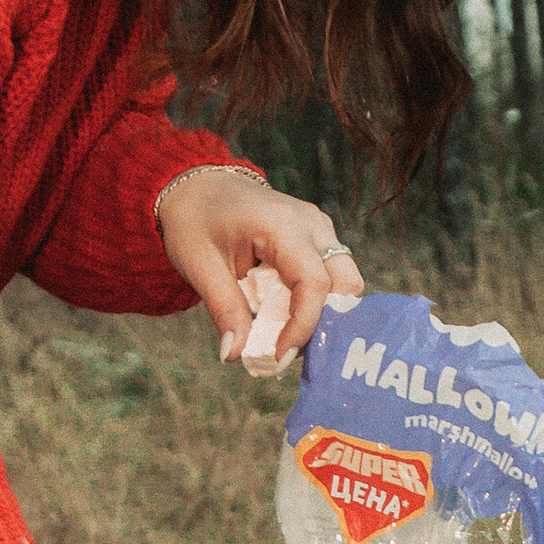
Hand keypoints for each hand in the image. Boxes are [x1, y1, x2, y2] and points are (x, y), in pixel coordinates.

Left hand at [155, 169, 366, 369]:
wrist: (199, 188)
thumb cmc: (197, 221)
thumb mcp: (200, 266)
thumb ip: (224, 310)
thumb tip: (235, 355)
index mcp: (282, 225)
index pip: (314, 283)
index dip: (304, 325)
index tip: (280, 355)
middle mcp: (311, 224)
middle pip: (346, 284)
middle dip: (324, 323)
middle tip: (287, 347)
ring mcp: (319, 229)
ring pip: (344, 283)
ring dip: (320, 314)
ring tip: (282, 331)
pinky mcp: (318, 239)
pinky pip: (330, 277)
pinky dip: (313, 303)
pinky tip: (282, 313)